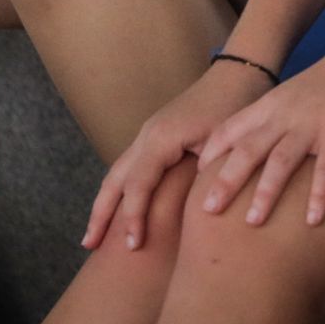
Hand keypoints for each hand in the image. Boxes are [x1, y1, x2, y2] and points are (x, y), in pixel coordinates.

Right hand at [84, 61, 276, 250]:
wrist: (235, 76)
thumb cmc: (233, 107)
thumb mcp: (224, 141)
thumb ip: (209, 172)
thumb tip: (199, 207)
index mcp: (160, 138)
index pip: (138, 185)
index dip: (134, 216)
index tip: (132, 246)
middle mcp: (146, 136)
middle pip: (114, 179)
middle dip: (100, 213)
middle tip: (89, 246)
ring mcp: (147, 136)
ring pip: (117, 173)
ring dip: (104, 204)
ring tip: (94, 238)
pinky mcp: (154, 139)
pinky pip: (129, 168)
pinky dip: (119, 192)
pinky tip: (119, 211)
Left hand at [192, 43, 324, 227]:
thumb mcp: (299, 93)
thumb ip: (279, 116)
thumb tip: (263, 146)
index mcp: (272, 104)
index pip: (229, 130)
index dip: (209, 156)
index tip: (191, 184)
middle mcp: (286, 113)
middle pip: (247, 149)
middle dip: (224, 180)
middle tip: (205, 212)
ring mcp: (313, 122)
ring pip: (281, 160)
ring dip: (265, 192)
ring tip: (252, 222)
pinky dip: (319, 193)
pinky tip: (314, 219)